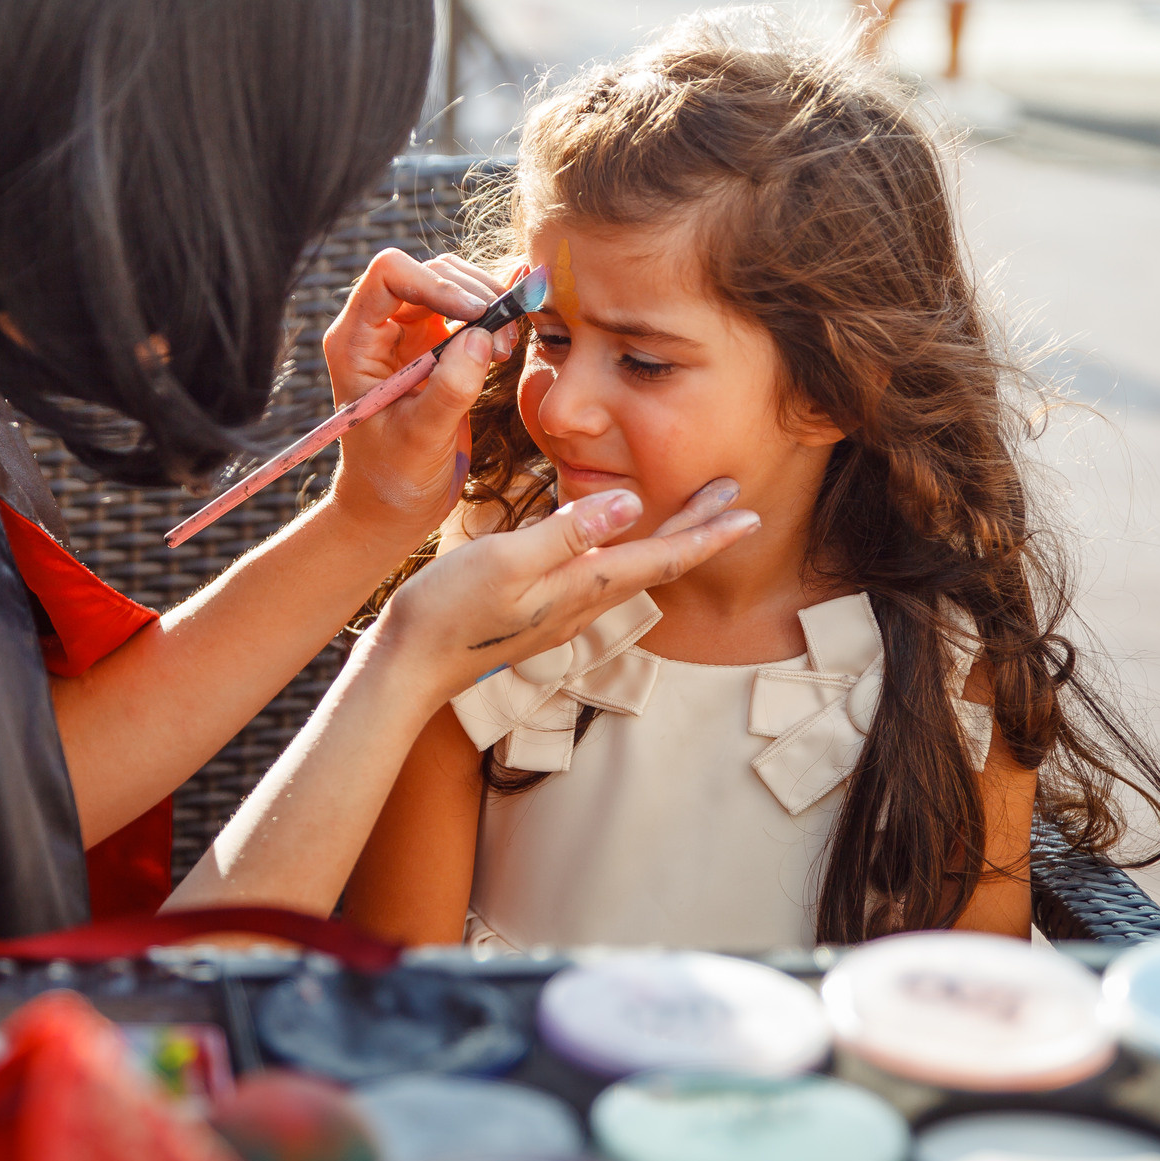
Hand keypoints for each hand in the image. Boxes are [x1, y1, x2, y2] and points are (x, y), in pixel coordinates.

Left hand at [323, 249, 514, 539]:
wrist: (394, 506)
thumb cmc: (394, 478)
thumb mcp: (422, 439)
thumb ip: (449, 390)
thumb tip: (480, 337)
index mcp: (355, 342)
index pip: (389, 274)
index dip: (436, 283)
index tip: (477, 315)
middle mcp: (377, 329)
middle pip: (427, 273)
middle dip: (472, 296)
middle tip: (503, 340)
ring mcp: (406, 334)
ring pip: (451, 284)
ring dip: (487, 306)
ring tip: (505, 349)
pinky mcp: (434, 347)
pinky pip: (466, 310)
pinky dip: (493, 317)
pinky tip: (509, 336)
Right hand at [370, 480, 761, 703]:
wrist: (410, 665)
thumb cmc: (448, 609)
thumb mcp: (505, 560)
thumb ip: (567, 532)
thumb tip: (630, 504)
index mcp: (581, 587)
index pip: (660, 557)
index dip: (707, 532)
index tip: (749, 511)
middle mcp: (582, 603)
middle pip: (655, 562)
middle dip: (698, 528)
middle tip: (734, 496)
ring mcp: (562, 612)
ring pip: (631, 569)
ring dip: (667, 538)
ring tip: (692, 511)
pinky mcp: (541, 612)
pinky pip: (601, 576)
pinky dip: (628, 550)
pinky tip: (617, 538)